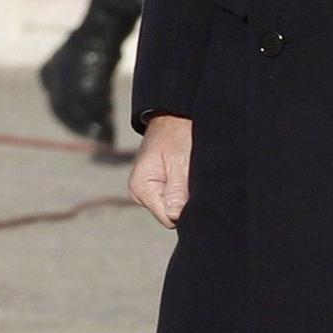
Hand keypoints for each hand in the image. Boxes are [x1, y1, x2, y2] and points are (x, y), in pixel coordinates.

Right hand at [129, 113, 192, 228]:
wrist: (173, 114)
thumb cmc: (178, 133)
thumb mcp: (180, 161)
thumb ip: (177, 191)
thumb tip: (174, 217)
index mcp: (140, 188)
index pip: (169, 218)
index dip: (185, 207)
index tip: (193, 187)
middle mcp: (138, 192)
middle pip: (170, 214)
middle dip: (184, 200)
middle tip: (191, 176)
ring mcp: (145, 190)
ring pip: (172, 206)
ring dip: (184, 192)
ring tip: (187, 170)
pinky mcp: (154, 186)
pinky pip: (172, 196)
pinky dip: (182, 187)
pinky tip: (184, 172)